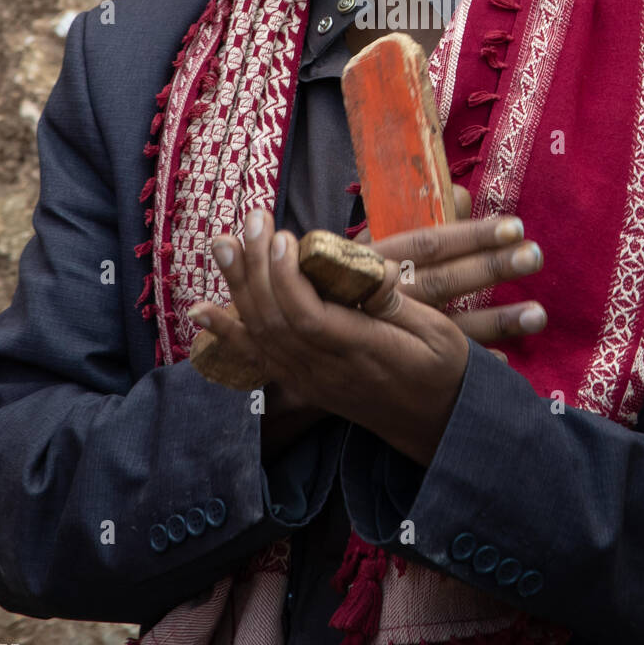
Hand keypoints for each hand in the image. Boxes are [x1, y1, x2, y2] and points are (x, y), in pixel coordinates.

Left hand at [190, 207, 473, 464]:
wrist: (438, 424)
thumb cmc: (443, 369)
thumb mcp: (439, 334)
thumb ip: (399, 304)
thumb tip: (370, 270)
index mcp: (365, 352)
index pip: (310, 318)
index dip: (288, 279)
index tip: (285, 237)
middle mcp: (328, 370)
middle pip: (275, 320)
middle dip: (256, 266)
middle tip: (251, 220)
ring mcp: (311, 379)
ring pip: (261, 333)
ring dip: (238, 285)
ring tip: (223, 242)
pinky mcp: (303, 382)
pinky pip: (258, 357)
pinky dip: (227, 332)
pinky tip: (200, 312)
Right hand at [356, 184, 546, 364]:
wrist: (292, 341)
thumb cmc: (340, 282)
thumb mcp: (370, 246)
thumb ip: (416, 219)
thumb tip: (461, 194)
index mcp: (375, 262)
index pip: (428, 243)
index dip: (470, 235)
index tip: (512, 225)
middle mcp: (384, 299)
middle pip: (444, 281)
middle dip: (490, 269)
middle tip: (534, 256)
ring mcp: (392, 336)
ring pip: (450, 328)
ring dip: (497, 321)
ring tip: (539, 314)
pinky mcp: (399, 365)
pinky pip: (443, 368)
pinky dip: (475, 365)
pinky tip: (507, 363)